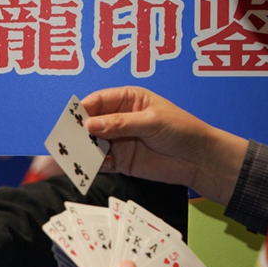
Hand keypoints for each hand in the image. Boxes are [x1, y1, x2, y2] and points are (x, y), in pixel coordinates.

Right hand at [82, 86, 247, 204]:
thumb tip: (91, 125)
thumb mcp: (152, 122)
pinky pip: (100, 162)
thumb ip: (120, 123)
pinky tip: (94, 166)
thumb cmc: (183, 131)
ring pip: (92, 143)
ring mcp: (118, 140)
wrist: (199, 160)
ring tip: (77, 156)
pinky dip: (94, 165)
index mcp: (128, 99)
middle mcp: (119, 118)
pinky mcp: (119, 160)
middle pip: (91, 122)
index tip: (73, 118)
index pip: (99, 100)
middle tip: (68, 139)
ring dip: (84, 149)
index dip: (84, 108)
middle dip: (80, 131)